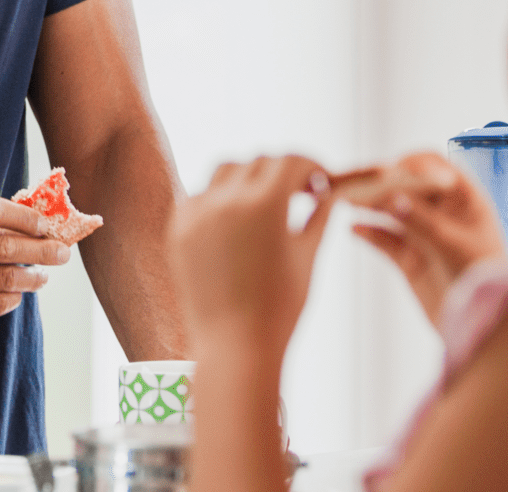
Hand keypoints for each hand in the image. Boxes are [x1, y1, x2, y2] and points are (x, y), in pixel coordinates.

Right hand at [0, 197, 69, 350]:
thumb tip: (26, 220)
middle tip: (63, 252)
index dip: (27, 217)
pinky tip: (15, 295)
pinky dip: (13, 298)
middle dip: (44, 250)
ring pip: (8, 279)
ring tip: (42, 277)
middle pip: (7, 248)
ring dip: (34, 278)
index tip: (46, 225)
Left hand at [169, 155, 334, 360]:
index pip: (290, 161)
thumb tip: (330, 193)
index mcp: (264, 203)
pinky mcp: (177, 227)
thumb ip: (319, 216)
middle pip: (259, 162)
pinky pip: (200, 195)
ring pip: (225, 170)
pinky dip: (221, 198)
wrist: (233, 346)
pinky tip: (238, 221)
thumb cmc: (280, 308)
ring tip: (269, 202)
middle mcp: (226, 199)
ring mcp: (196, 212)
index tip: (320, 180)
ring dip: (250, 177)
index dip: (311, 166)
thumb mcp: (307, 257)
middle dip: (284, 171)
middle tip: (302, 191)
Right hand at [350, 151, 505, 326]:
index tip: (383, 171)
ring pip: (390, 211)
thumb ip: (421, 220)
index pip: (432, 166)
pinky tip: (353, 230)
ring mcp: (424, 234)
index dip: (407, 164)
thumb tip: (391, 195)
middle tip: (352, 185)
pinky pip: (384, 239)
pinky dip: (368, 233)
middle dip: (379, 184)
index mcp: (464, 199)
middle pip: (405, 186)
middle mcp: (442, 212)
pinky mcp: (409, 258)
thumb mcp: (453, 245)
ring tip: (344, 203)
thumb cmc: (484, 281)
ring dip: (368, 205)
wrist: (485, 327)